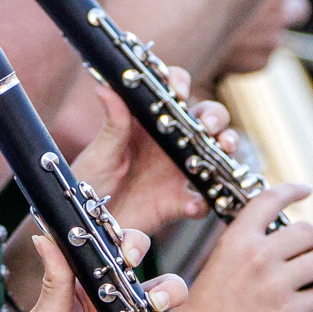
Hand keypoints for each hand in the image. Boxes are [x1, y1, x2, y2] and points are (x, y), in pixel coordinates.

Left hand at [68, 78, 226, 241]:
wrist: (87, 228)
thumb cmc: (88, 185)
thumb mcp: (99, 154)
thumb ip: (113, 124)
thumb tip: (105, 87)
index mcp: (147, 125)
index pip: (171, 93)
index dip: (180, 84)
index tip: (178, 90)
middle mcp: (168, 145)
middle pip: (204, 119)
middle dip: (214, 116)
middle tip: (206, 124)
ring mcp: (178, 173)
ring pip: (215, 155)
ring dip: (225, 148)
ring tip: (223, 148)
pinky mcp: (180, 204)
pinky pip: (203, 202)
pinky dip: (203, 202)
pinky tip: (193, 204)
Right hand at [184, 188, 312, 311]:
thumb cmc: (205, 308)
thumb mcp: (219, 262)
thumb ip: (247, 246)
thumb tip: (280, 239)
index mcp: (236, 239)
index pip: (269, 201)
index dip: (292, 190)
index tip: (306, 190)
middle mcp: (257, 255)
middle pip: (307, 231)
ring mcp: (274, 283)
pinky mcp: (287, 311)